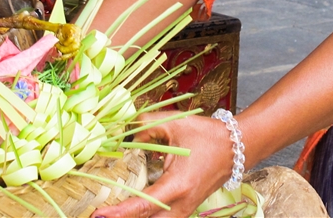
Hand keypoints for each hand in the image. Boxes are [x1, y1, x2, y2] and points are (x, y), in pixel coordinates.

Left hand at [93, 111, 235, 217]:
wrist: (236, 148)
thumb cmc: (207, 135)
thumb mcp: (175, 123)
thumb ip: (146, 126)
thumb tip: (125, 135)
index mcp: (177, 185)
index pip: (143, 206)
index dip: (119, 213)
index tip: (98, 215)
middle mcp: (181, 205)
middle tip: (96, 215)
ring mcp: (185, 211)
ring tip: (108, 214)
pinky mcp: (185, 210)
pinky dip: (143, 217)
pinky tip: (127, 212)